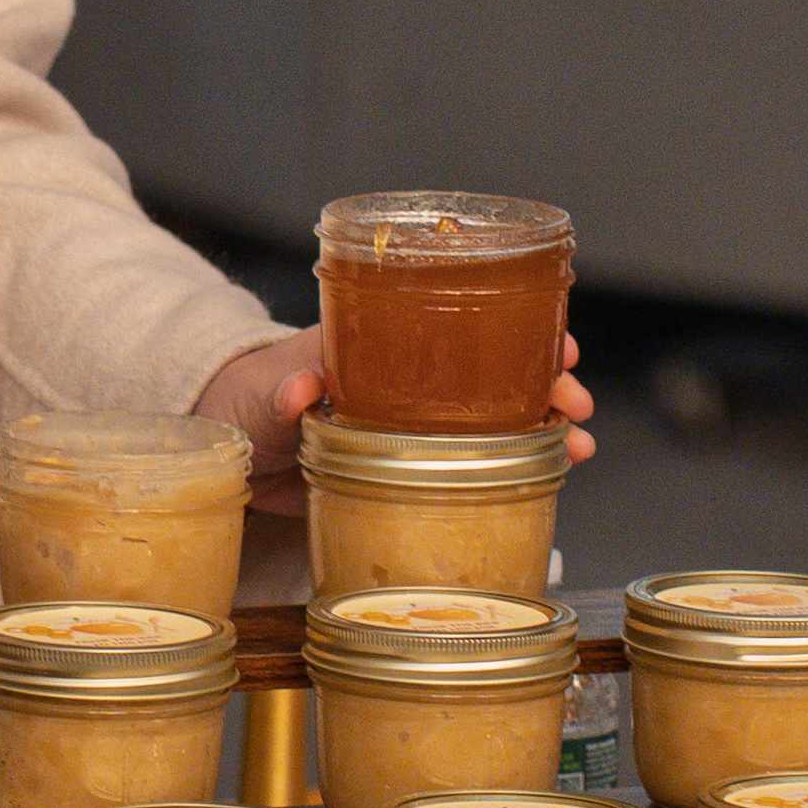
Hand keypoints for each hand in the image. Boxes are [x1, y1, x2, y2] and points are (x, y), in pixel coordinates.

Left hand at [192, 337, 600, 510]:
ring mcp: (415, 426)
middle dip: (546, 382)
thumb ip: (280, 392)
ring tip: (578, 447)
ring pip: (496, 420)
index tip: (556, 344)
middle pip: (495, 373)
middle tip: (576, 401)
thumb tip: (301, 389)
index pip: (460, 326)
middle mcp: (410, 381)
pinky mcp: (408, 471)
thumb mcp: (260, 393)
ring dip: (543, 429)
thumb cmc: (245, 399)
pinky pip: (471, 467)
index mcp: (380, 345)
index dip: (515, 332)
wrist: (228, 448)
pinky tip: (549, 482)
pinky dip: (514, 471)